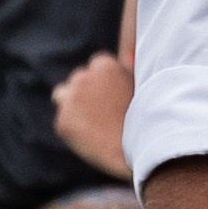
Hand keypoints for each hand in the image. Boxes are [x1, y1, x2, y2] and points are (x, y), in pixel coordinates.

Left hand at [51, 50, 135, 180]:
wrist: (142, 149)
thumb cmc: (146, 118)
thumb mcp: (141, 87)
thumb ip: (128, 72)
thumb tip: (125, 60)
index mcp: (105, 65)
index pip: (96, 65)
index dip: (103, 82)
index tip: (111, 96)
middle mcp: (84, 77)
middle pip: (78, 79)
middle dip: (86, 92)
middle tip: (104, 112)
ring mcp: (71, 99)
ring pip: (61, 95)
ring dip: (72, 104)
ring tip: (93, 123)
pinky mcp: (63, 122)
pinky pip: (62, 122)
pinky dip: (72, 129)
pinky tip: (92, 138)